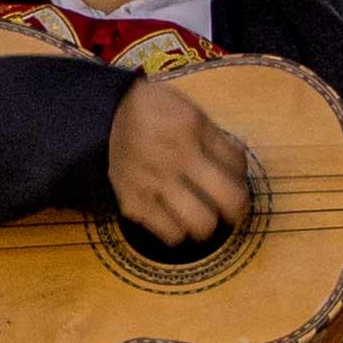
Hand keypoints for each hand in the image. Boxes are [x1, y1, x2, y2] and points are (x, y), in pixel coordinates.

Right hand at [107, 77, 259, 245]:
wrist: (102, 117)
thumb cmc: (150, 113)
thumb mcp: (188, 110)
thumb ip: (213, 137)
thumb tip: (238, 168)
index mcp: (193, 129)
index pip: (237, 165)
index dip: (241, 175)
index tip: (233, 179)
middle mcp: (176, 158)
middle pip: (230, 200)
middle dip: (237, 209)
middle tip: (231, 209)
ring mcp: (155, 183)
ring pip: (202, 224)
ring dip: (206, 223)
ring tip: (201, 217)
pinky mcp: (135, 203)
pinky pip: (170, 233)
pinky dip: (177, 230)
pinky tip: (175, 219)